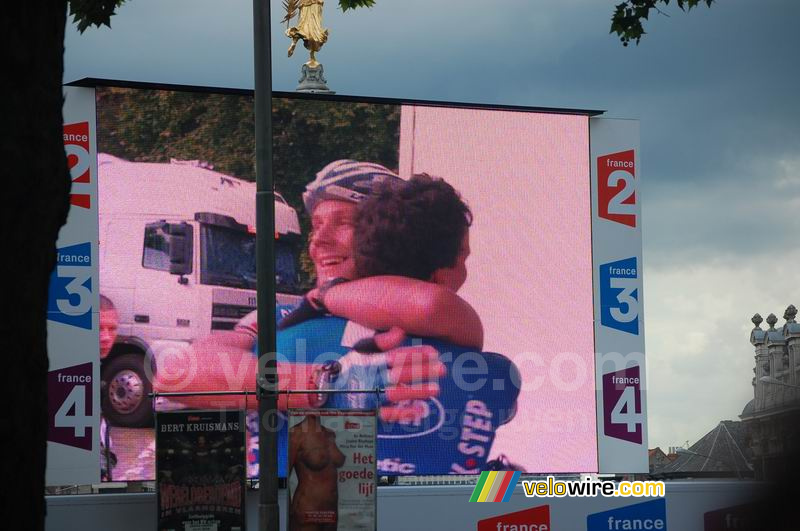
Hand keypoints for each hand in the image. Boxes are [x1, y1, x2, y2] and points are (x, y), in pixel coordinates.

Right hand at [330, 343, 444, 423]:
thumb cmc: (347, 370)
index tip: (434, 352)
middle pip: (399, 374)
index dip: (415, 354)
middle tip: (442, 369)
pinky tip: (419, 410)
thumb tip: (400, 331)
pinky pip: (387, 415)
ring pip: (396, 394)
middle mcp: (370, 379)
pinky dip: (403, 413)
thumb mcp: (359, 352)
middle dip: (421, 371)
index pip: (395, 356)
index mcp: (369, 362)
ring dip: (417, 392)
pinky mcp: (369, 413)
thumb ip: (380, 342)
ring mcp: (370, 397)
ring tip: (436, 389)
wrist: (325, 393)